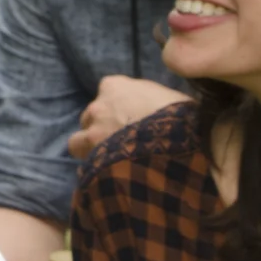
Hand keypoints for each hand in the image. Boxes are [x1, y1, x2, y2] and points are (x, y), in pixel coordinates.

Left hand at [67, 76, 189, 158]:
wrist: (176, 143)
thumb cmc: (180, 116)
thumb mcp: (170, 97)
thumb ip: (153, 99)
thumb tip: (159, 109)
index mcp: (115, 85)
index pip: (108, 91)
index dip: (119, 106)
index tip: (131, 117)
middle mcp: (98, 105)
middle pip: (92, 116)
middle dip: (103, 127)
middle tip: (123, 141)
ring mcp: (92, 131)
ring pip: (80, 140)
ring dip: (92, 148)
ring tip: (113, 162)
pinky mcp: (91, 157)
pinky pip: (84, 164)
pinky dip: (93, 169)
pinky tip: (111, 176)